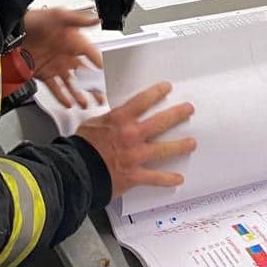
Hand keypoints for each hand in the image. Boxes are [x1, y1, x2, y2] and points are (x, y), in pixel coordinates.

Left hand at [23, 8, 103, 108]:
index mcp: (72, 41)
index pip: (91, 55)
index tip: (109, 74)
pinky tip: (69, 103)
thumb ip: (79, 19)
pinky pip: (55, 88)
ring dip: (81, 94)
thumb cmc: (34, 20)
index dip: (101, 64)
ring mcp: (55, 66)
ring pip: (72, 83)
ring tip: (89, 103)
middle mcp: (65, 55)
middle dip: (95, 85)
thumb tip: (96, 19)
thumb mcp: (59, 15)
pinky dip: (62, 97)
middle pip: (85, 73)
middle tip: (103, 95)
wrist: (12, 31)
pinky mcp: (43, 74)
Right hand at [76, 82, 196, 197]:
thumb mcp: (91, 124)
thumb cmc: (80, 148)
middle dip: (177, 114)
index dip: (157, 92)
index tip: (167, 87)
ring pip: (163, 149)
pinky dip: (167, 179)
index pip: (142, 101)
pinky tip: (178, 179)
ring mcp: (135, 156)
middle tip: (188, 110)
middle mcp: (131, 136)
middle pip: (160, 122)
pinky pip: (155, 178)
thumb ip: (106, 119)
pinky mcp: (134, 175)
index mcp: (119, 120)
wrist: (76, 171)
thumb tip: (111, 116)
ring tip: (191, 143)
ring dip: (180, 146)